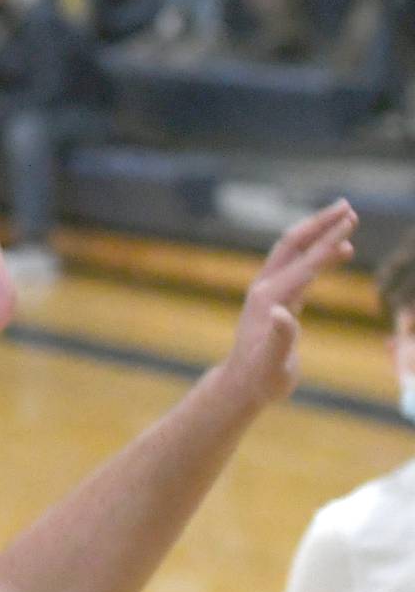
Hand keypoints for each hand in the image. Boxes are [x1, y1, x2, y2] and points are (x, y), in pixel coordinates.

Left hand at [220, 200, 356, 406]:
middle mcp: (266, 287)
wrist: (242, 385)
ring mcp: (268, 291)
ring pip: (295, 252)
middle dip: (321, 224)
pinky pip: (298, 267)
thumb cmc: (260, 378)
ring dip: (319, 233)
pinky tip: (335, 252)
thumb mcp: (272, 363)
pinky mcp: (275, 299)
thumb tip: (283, 314)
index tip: (350, 224)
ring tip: (345, 219)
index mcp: (270, 298)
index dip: (328, 244)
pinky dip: (318, 254)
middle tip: (347, 206)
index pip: (304, 263)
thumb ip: (280, 339)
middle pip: (294, 244)